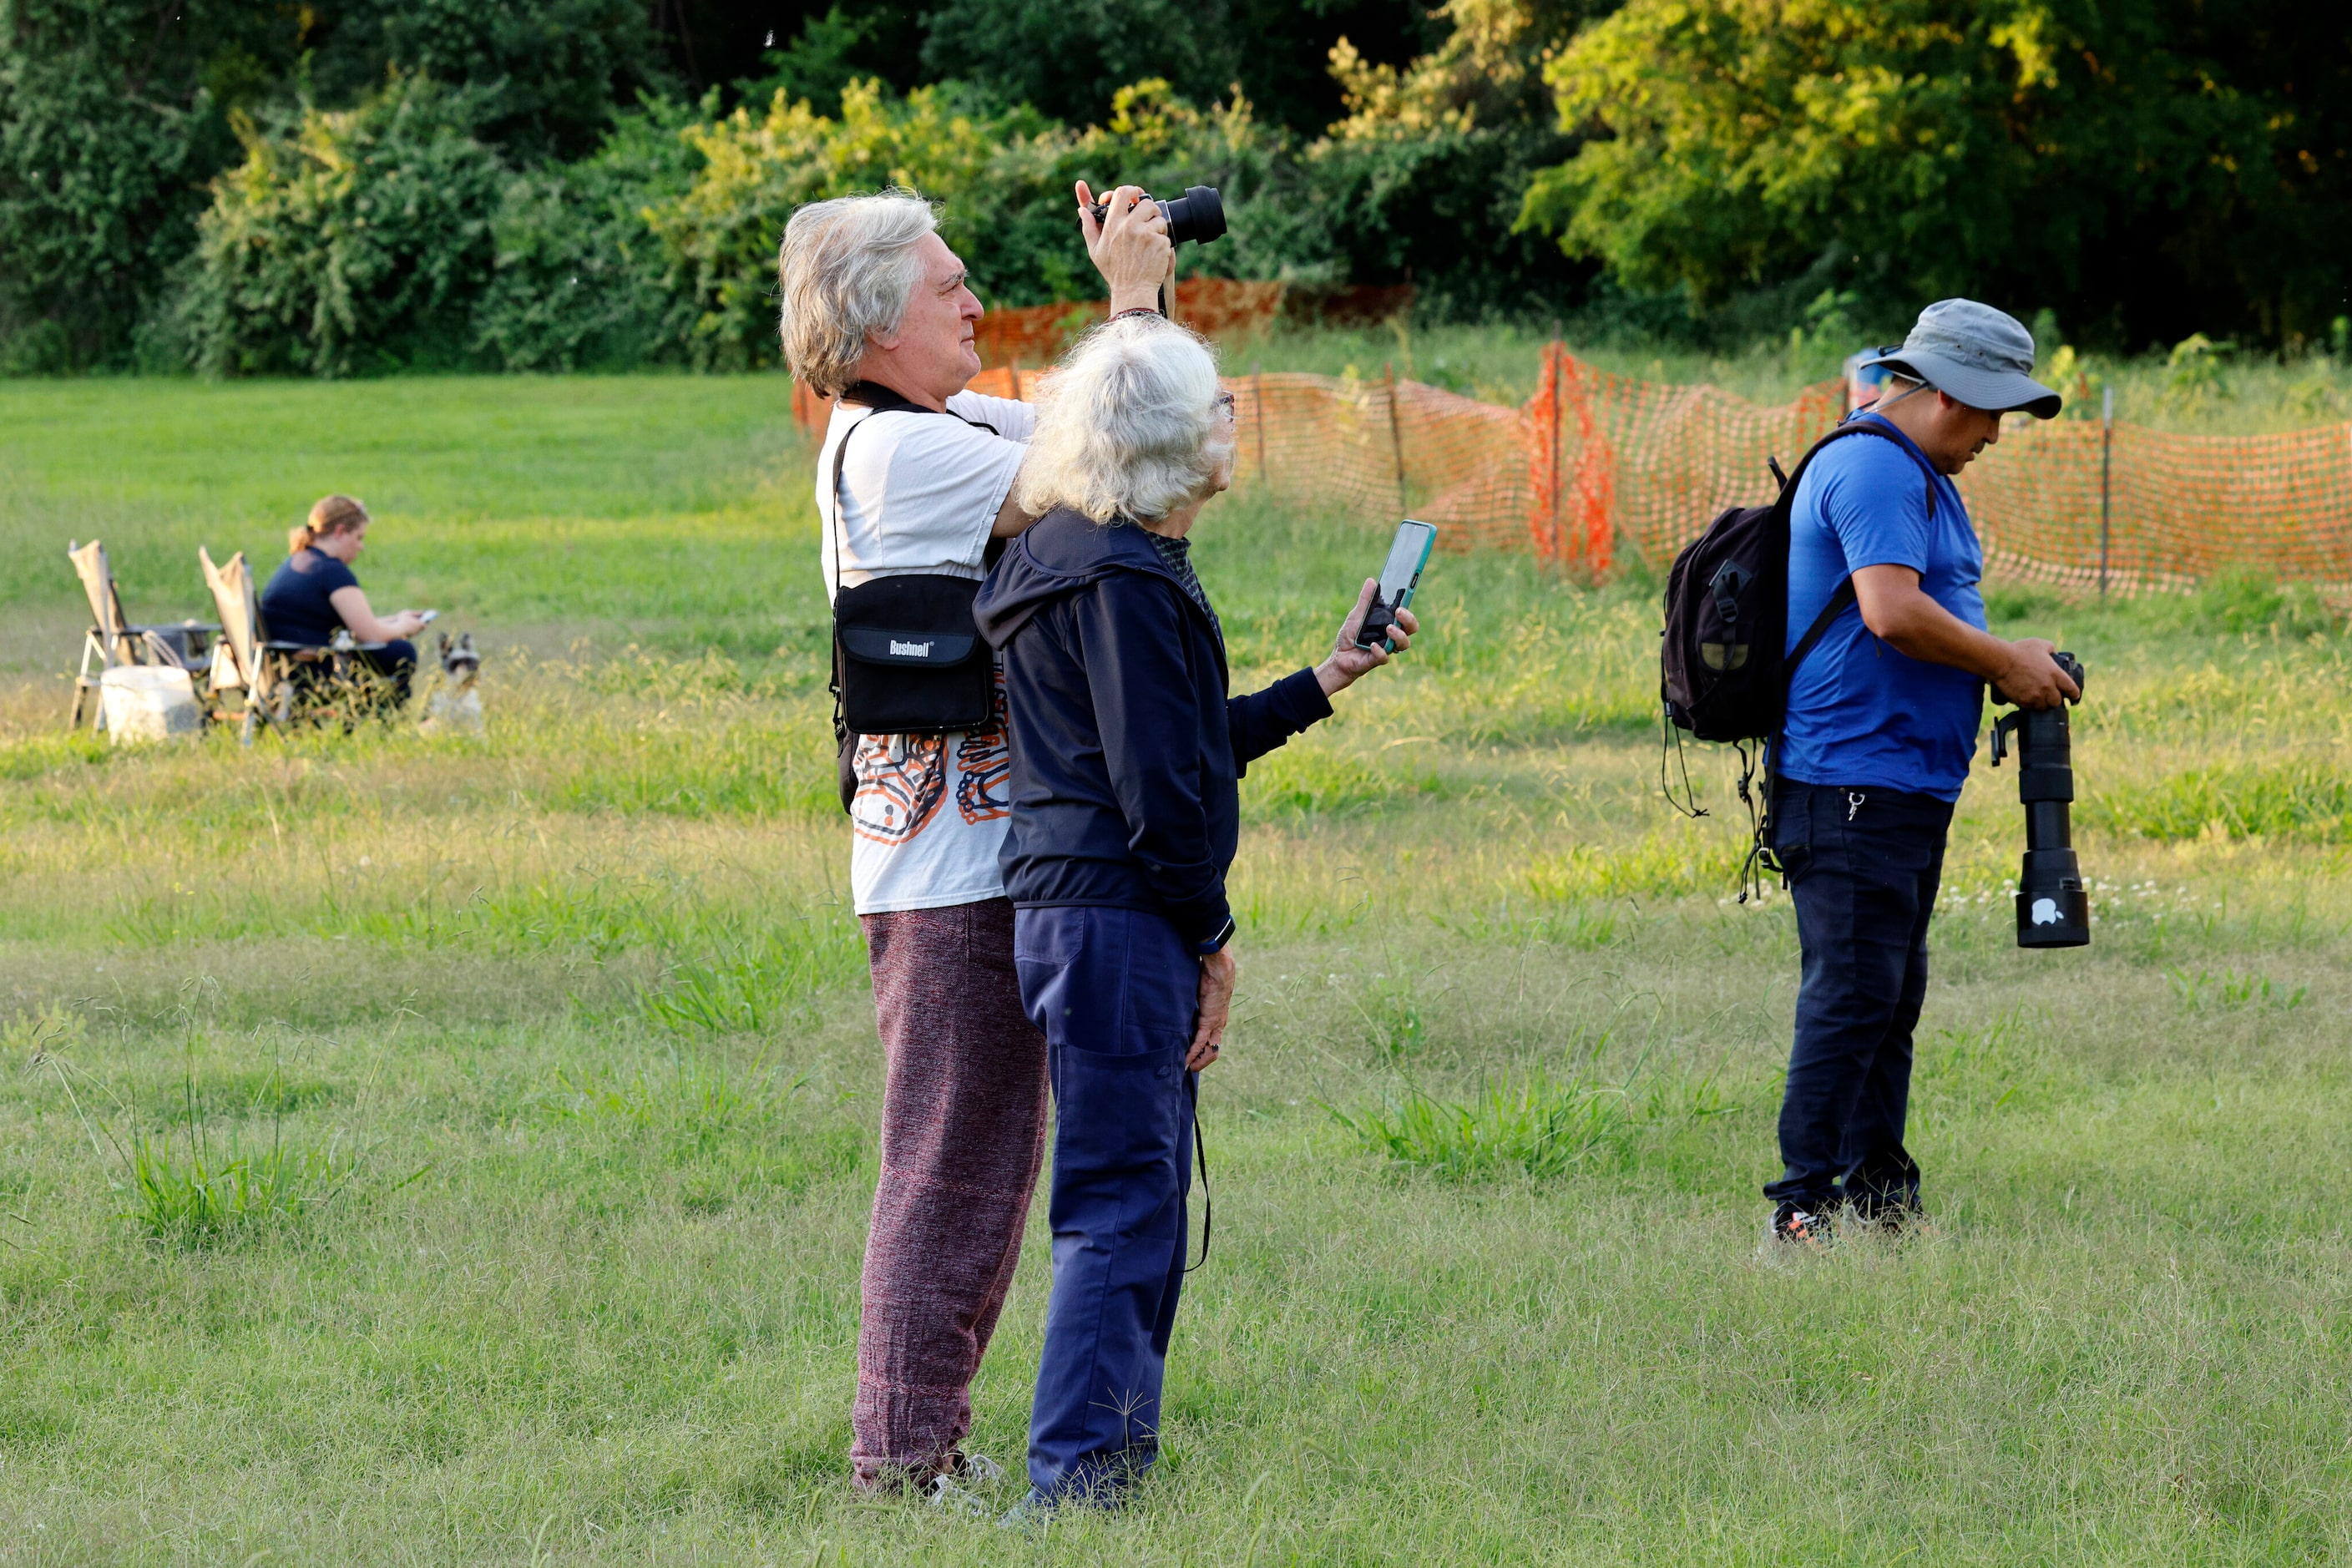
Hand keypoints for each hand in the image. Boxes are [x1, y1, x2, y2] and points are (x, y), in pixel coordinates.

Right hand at [1076, 181, 1172, 315]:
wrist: (1133, 291)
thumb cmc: (1114, 272)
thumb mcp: (1095, 250)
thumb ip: (1088, 227)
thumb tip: (1081, 209)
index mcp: (1112, 224)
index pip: (1123, 192)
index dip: (1132, 190)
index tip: (1135, 195)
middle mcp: (1129, 225)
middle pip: (1146, 203)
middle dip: (1150, 210)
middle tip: (1148, 220)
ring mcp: (1146, 233)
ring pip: (1159, 218)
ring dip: (1158, 228)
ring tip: (1150, 243)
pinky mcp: (1159, 243)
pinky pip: (1166, 236)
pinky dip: (1164, 245)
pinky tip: (1155, 256)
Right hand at [1187, 947, 1236, 1069]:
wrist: (1219, 970)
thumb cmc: (1209, 976)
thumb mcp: (1202, 993)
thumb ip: (1196, 1002)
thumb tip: (1187, 1000)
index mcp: (1217, 1018)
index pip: (1213, 1041)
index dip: (1204, 1052)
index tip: (1193, 1058)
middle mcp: (1218, 1025)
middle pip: (1213, 1051)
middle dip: (1201, 1062)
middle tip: (1188, 1068)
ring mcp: (1214, 1025)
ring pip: (1209, 1050)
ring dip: (1197, 1061)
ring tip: (1185, 1068)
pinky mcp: (1208, 1022)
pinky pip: (1200, 1043)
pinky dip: (1192, 1053)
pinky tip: (1184, 1060)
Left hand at [1314, 578, 1419, 695]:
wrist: (1338, 656)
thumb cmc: (1350, 635)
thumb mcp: (1356, 615)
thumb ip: (1365, 600)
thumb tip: (1371, 581)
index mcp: (1389, 623)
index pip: (1406, 615)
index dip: (1411, 605)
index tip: (1409, 594)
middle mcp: (1392, 636)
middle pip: (1411, 628)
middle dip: (1409, 619)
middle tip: (1399, 612)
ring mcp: (1386, 648)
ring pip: (1404, 644)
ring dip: (1399, 635)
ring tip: (1389, 628)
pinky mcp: (1376, 660)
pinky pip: (1384, 657)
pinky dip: (1380, 650)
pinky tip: (1373, 645)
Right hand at [1992, 638, 2078, 708]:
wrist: (2001, 661)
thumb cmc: (2019, 651)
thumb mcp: (2039, 644)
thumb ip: (2051, 649)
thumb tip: (2053, 653)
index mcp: (2056, 674)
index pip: (2072, 690)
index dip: (2073, 694)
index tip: (2072, 696)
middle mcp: (2048, 687)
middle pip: (2057, 702)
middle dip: (2054, 699)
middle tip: (2050, 695)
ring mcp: (2035, 695)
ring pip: (2043, 707)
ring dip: (2042, 703)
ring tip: (2037, 697)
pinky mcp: (2023, 701)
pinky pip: (2030, 707)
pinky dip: (2029, 704)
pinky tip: (2026, 698)